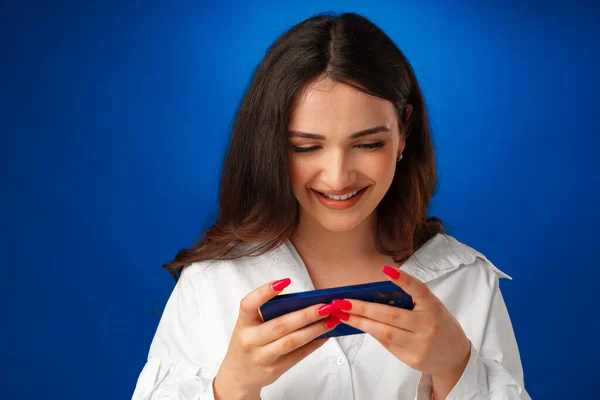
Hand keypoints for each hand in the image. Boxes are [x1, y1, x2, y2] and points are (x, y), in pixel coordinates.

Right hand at [213, 278, 340, 399]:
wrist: (238, 377)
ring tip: (331, 320)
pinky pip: (298, 355)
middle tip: (325, 305)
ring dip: (315, 329)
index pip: (249, 305)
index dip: (265, 292)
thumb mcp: (248, 326)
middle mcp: (250, 340)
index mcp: (243, 324)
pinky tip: (325, 335)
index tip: (285, 281)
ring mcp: (262, 357)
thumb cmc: (249, 343)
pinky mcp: (275, 369)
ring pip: (292, 341)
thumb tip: (303, 302)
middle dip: (306, 314)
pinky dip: (314, 344)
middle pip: (281, 325)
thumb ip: (267, 314)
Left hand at [334, 266, 469, 386]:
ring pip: (385, 332)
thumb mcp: (431, 308)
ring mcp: (420, 344)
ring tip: (342, 314)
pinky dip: (371, 333)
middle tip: (342, 301)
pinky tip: (358, 324)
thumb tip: (374, 298)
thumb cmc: (438, 324)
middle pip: (391, 315)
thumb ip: (409, 302)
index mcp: (433, 307)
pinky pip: (387, 344)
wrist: (454, 357)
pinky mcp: (412, 359)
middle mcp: (428, 325)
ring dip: (360, 322)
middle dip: (363, 307)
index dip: (404, 280)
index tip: (386, 269)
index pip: (419, 290)